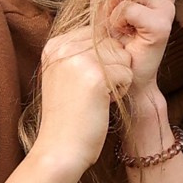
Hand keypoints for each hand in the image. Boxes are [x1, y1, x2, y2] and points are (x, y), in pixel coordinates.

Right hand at [35, 27, 133, 173]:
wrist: (59, 149)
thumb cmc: (67, 116)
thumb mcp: (65, 75)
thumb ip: (81, 52)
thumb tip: (113, 33)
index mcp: (55, 45)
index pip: (96, 34)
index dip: (101, 59)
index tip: (83, 83)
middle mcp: (63, 47)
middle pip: (111, 43)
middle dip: (112, 67)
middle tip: (91, 92)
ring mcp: (79, 59)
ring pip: (122, 56)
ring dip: (118, 79)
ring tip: (96, 97)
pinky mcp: (96, 75)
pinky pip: (127, 73)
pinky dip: (121, 91)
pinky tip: (102, 104)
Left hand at [94, 0, 175, 96]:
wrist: (125, 78)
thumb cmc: (113, 41)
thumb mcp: (103, 0)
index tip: (107, 9)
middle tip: (111, 23)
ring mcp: (166, 5)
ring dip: (108, 12)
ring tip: (117, 29)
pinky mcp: (163, 23)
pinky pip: (125, 8)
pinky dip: (115, 23)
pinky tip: (123, 37)